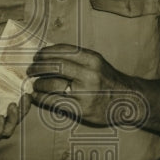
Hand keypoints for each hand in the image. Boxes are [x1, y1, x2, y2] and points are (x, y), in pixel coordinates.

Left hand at [28, 44, 146, 127]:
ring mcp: (85, 92)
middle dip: (38, 67)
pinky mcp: (81, 109)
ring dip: (38, 84)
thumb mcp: (96, 62)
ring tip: (34, 84)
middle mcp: (89, 74)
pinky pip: (55, 102)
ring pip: (52, 85)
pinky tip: (37, 96)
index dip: (45, 52)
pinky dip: (42, 98)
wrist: (128, 100)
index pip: (62, 51)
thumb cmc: (107, 79)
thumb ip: (76, 57)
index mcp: (92, 59)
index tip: (36, 56)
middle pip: (55, 66)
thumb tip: (47, 53)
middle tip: (30, 69)